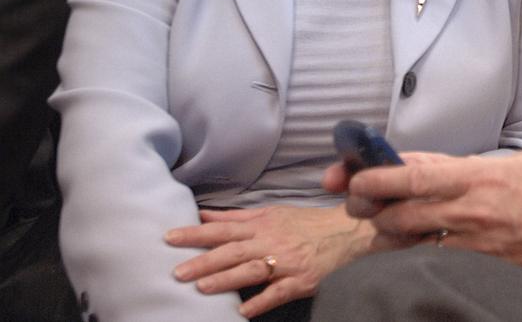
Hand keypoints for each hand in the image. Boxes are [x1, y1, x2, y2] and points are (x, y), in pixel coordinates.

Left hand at [165, 205, 373, 317]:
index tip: (169, 238)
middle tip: (176, 272)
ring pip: (251, 270)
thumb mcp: (272, 214)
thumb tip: (203, 214)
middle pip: (232, 251)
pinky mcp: (301, 281)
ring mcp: (286, 262)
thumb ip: (236, 218)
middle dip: (203, 261)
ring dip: (225, 279)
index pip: (222, 229)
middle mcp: (271, 242)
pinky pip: (277, 293)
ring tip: (201, 288)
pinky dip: (260, 302)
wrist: (348, 232)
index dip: (196, 233)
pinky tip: (242, 312)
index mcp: (262, 225)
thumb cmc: (306, 224)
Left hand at [322, 151, 521, 289]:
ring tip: (382, 227)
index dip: (375, 175)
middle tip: (358, 202)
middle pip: (399, 210)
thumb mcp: (518, 166)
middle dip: (370, 207)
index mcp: (481, 175)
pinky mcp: (481, 270)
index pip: (412, 173)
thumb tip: (424, 165)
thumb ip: (468, 167)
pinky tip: (410, 252)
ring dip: (387, 234)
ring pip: (408, 241)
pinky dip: (414, 256)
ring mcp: (475, 244)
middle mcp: (473, 209)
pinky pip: (432, 263)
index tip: (352, 176)